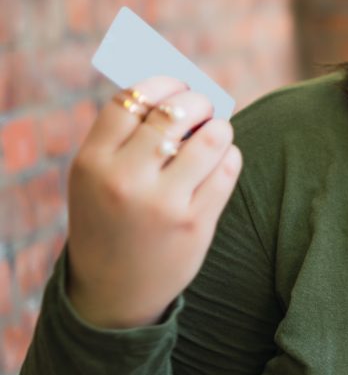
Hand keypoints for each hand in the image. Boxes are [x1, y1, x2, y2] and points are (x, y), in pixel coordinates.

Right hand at [65, 76, 242, 328]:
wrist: (114, 290)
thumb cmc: (111, 219)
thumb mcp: (98, 180)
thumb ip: (127, 140)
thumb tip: (182, 94)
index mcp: (92, 163)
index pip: (130, 100)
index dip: (159, 84)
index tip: (175, 84)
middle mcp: (125, 180)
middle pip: (174, 114)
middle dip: (197, 102)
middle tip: (204, 105)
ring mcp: (162, 203)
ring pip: (210, 138)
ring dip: (219, 128)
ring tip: (217, 131)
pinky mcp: (195, 223)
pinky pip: (227, 170)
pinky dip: (230, 156)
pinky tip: (222, 159)